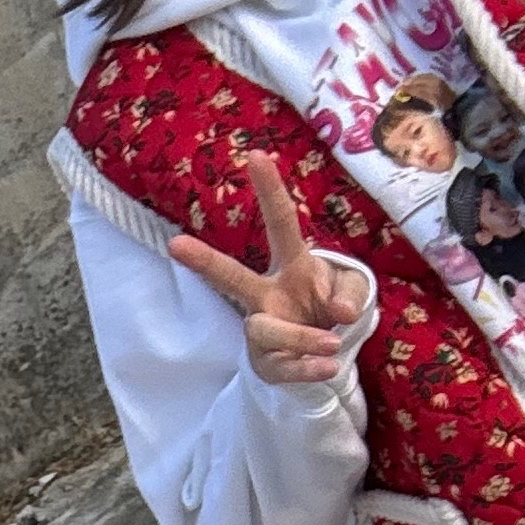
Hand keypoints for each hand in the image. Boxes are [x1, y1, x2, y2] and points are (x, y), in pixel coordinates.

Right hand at [168, 153, 371, 383]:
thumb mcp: (348, 291)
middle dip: (204, 262)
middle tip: (175, 245)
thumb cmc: (327, 308)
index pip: (281, 224)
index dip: (270, 191)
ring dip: (303, 337)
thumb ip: (349, 291)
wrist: (320, 354)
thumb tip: (341, 311)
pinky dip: (309, 368)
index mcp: (291, 266)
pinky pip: (285, 366)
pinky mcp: (267, 365)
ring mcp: (262, 331)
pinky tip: (329, 368)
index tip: (256, 156)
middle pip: (233, 278)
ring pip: (266, 330)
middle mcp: (267, 296)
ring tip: (334, 345)